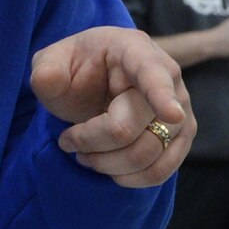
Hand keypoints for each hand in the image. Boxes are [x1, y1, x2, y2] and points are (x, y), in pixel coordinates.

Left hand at [32, 26, 194, 187]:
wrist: (99, 82)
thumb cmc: (78, 70)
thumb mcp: (52, 63)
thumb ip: (46, 70)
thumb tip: (48, 81)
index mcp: (135, 50)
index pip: (152, 74)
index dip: (162, 95)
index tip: (172, 114)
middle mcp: (169, 78)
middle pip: (130, 129)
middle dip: (91, 143)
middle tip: (67, 141)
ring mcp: (182, 110)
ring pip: (147, 156)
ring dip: (107, 164)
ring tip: (85, 154)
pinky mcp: (181, 138)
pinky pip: (160, 171)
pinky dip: (129, 178)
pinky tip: (109, 168)